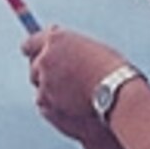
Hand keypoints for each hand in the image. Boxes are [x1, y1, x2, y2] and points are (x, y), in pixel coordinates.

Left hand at [26, 24, 127, 141]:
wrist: (118, 97)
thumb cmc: (113, 71)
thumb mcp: (92, 50)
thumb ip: (70, 49)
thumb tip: (56, 49)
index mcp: (56, 40)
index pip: (31, 43)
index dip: (34, 50)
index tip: (33, 54)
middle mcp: (45, 60)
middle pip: (34, 66)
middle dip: (45, 72)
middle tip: (62, 78)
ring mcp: (44, 85)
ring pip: (42, 89)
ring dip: (53, 91)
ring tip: (80, 96)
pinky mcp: (46, 107)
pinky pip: (47, 106)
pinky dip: (57, 107)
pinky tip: (78, 108)